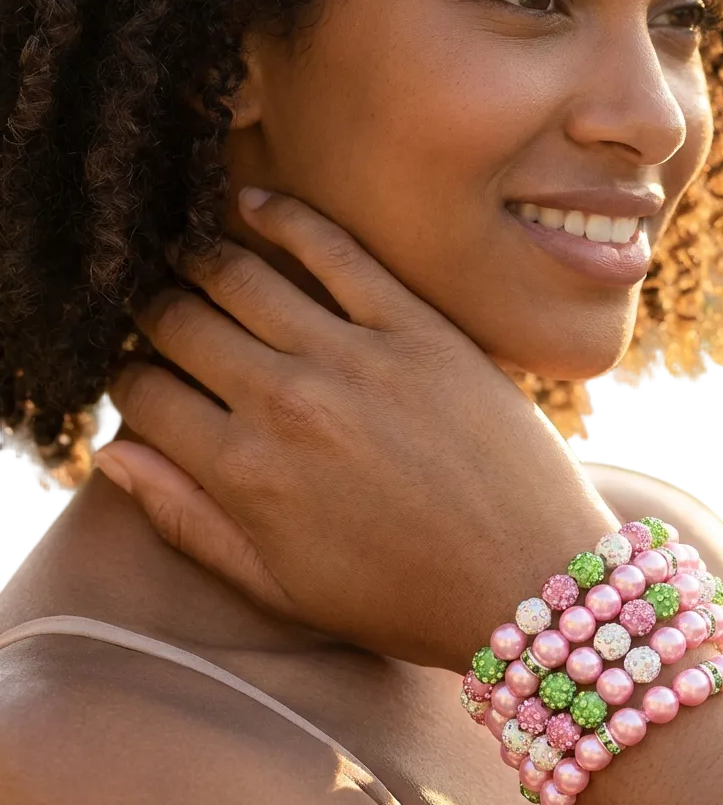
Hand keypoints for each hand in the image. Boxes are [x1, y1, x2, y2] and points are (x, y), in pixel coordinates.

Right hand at [100, 189, 617, 670]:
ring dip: (199, 258)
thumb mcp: (282, 588)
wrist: (530, 585)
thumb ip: (190, 521)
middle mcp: (286, 404)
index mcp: (245, 475)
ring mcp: (356, 358)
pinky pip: (335, 248)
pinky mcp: (419, 329)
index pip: (144, 394)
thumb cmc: (405, 600)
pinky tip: (254, 204)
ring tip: (191, 255)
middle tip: (162, 312)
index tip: (148, 380)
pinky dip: (283, 216)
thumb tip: (111, 453)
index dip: (131, 382)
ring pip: (239, 275)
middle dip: (154, 313)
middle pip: (180, 324)